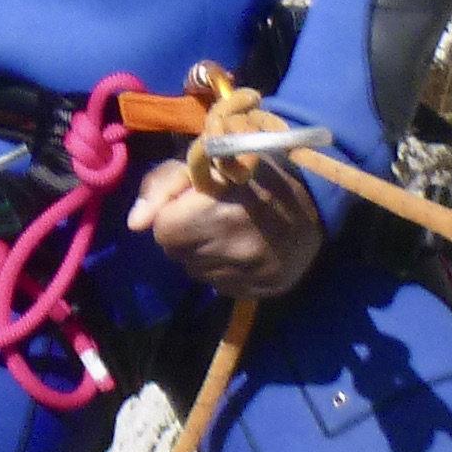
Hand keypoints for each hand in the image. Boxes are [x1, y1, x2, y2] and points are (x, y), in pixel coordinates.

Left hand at [130, 145, 323, 302]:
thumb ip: (164, 184)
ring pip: (195, 269)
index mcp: (220, 209)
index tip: (191, 201)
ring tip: (227, 230)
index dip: (172, 213)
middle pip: (176, 252)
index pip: (164, 229)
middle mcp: (234, 247)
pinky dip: (222, 268)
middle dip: (183, 232)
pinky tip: (241, 248)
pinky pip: (219, 284)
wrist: (316, 199)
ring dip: (201, 251)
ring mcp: (250, 274)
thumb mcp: (206, 159)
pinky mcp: (261, 292)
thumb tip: (135, 223)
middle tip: (209, 215)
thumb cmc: (255, 170)